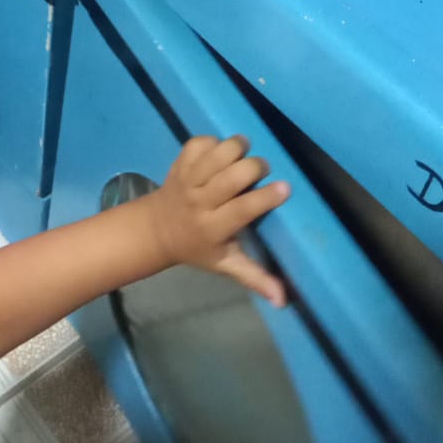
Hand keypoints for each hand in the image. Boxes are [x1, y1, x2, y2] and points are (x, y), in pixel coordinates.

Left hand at [150, 134, 289, 306]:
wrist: (156, 230)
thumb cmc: (197, 248)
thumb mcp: (225, 265)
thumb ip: (255, 278)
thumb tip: (284, 300)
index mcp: (213, 228)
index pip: (242, 209)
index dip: (265, 197)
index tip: (285, 187)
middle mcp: (199, 201)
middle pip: (231, 176)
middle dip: (254, 167)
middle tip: (263, 170)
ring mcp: (187, 179)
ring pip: (215, 154)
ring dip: (236, 147)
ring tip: (245, 152)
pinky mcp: (179, 163)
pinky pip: (198, 143)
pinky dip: (214, 141)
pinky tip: (221, 151)